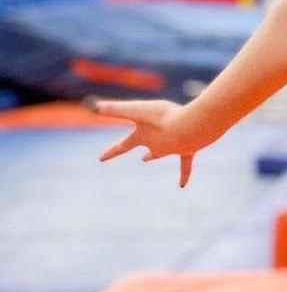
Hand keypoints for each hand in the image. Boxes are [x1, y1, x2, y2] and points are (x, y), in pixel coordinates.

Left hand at [86, 97, 210, 187]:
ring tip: (149, 160)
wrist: (191, 127)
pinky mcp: (188, 150)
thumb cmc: (164, 117)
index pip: (122, 146)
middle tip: (143, 159)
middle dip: (146, 155)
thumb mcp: (136, 109)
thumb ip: (114, 108)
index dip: (111, 151)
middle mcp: (156, 147)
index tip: (100, 158)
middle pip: (149, 152)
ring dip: (157, 156)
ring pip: (164, 154)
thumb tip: (90, 105)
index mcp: (142, 138)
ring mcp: (172, 150)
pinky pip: (185, 165)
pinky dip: (184, 175)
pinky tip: (182, 185)